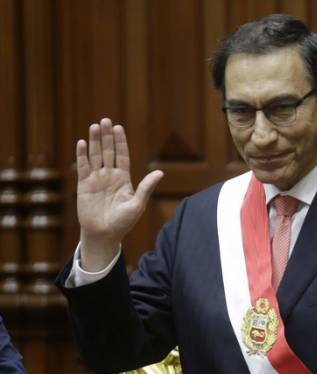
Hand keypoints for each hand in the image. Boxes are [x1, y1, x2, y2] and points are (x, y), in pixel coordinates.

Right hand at [76, 118, 162, 270]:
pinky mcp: (84, 185)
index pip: (122, 156)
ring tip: (94, 126)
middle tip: (105, 120)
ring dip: (94, 141)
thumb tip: (160, 173)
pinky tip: (82, 143)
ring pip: (95, 156)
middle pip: (107, 152)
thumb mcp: (137, 204)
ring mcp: (96, 179)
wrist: (104, 234)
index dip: (120, 142)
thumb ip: (146, 187)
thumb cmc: (123, 222)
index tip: (119, 128)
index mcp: (123, 179)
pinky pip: (83, 167)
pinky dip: (82, 155)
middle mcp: (109, 176)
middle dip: (106, 137)